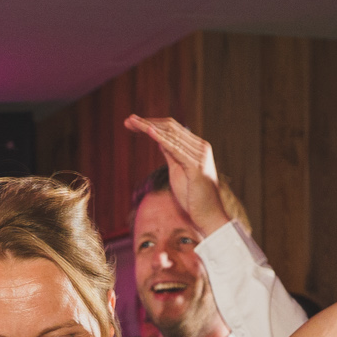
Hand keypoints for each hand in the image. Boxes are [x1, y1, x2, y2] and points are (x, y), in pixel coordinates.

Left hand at [123, 115, 230, 235]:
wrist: (209, 216)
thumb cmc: (194, 198)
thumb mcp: (178, 171)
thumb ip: (171, 154)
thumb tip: (159, 139)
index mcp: (197, 147)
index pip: (172, 129)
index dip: (152, 124)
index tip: (132, 123)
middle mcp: (200, 147)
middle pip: (170, 128)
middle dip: (147, 122)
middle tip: (127, 120)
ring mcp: (199, 156)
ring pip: (170, 135)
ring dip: (148, 127)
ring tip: (132, 122)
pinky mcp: (196, 167)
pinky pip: (175, 149)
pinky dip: (161, 138)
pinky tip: (148, 131)